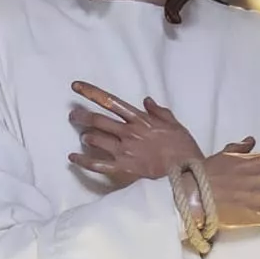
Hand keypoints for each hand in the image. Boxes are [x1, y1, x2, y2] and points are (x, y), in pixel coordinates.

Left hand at [68, 83, 203, 182]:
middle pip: (97, 120)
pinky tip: (73, 158)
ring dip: (86, 136)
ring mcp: (124, 151)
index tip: (76, 86)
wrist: (186, 172)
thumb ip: (159, 111)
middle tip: (73, 115)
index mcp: (140, 119)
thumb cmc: (183, 148)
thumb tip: (146, 100)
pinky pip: (98, 164)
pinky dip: (83, 161)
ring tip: (83, 137)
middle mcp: (128, 132)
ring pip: (95, 139)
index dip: (91, 92)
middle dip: (81, 116)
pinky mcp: (123, 168)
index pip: (110, 101)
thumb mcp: (174, 124)